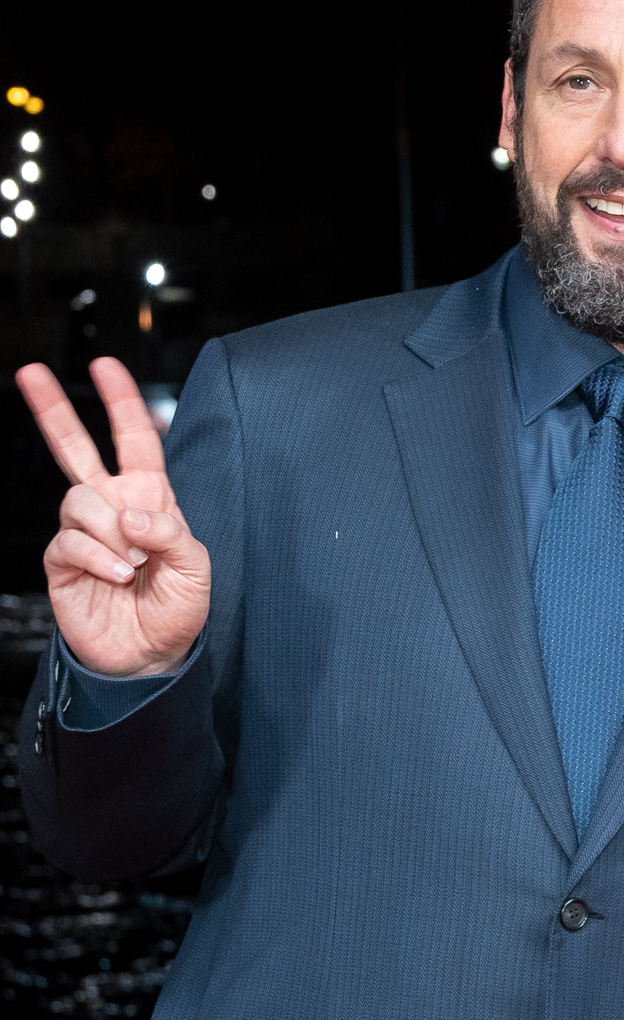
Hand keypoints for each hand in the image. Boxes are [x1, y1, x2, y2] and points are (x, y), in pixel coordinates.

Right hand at [18, 359, 208, 677]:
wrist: (149, 654)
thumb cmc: (176, 609)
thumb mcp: (195, 568)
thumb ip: (172, 533)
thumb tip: (131, 513)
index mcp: (149, 499)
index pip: (135, 442)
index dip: (122, 404)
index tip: (106, 366)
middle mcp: (112, 508)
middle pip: (75, 450)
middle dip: (55, 410)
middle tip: (32, 373)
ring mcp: (84, 532)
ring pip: (78, 500)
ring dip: (110, 531)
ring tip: (132, 563)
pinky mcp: (62, 561)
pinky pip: (70, 541)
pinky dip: (98, 557)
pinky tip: (117, 575)